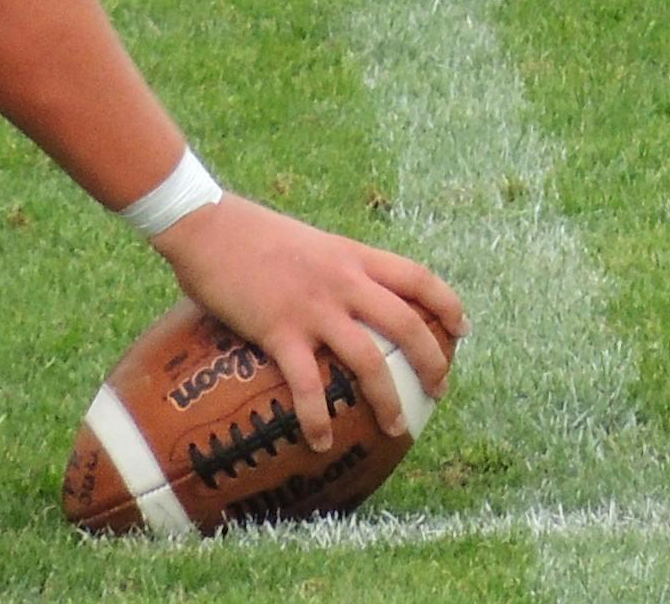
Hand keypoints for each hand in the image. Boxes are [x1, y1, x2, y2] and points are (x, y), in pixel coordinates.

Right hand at [151, 195, 464, 450]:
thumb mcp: (309, 243)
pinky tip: (319, 443)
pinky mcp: (279, 331)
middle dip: (432, 361)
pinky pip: (307, 385)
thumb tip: (340, 298)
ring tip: (397, 428)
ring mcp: (313, 308)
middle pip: (407, 324)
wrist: (207, 225)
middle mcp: (343, 282)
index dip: (447, 305)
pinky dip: (317, 418)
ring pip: (369, 360)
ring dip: (388, 399)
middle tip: (440, 390)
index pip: (418, 278)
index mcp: (353, 256)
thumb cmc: (250, 234)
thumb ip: (331, 269)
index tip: (463, 330)